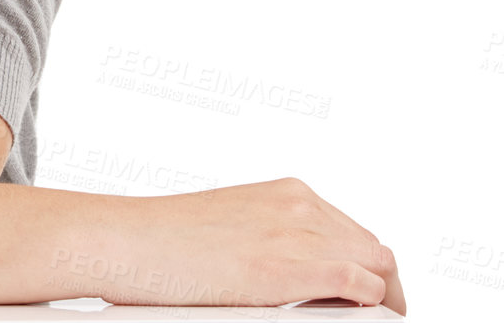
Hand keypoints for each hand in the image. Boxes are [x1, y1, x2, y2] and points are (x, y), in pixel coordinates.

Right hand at [95, 177, 403, 313]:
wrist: (123, 240)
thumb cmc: (156, 242)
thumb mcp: (226, 230)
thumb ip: (267, 241)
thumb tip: (285, 274)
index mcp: (284, 193)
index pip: (352, 232)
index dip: (362, 269)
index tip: (356, 299)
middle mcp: (298, 204)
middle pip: (373, 249)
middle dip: (378, 286)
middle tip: (364, 317)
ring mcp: (298, 232)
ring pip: (379, 267)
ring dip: (379, 299)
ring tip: (357, 322)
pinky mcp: (293, 267)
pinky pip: (364, 288)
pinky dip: (370, 308)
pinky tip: (348, 319)